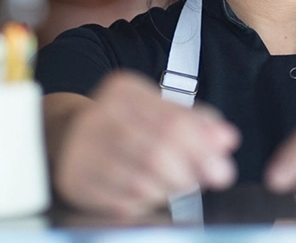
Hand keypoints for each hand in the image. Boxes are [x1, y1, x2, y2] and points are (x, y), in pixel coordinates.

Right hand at [50, 71, 240, 216]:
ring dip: (166, 190)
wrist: (69, 135)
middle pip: (157, 152)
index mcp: (124, 91)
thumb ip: (197, 123)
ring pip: (140, 181)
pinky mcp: (74, 179)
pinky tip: (145, 193)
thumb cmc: (126, 124)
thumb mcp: (160, 111)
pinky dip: (143, 204)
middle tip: (199, 181)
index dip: (203, 149)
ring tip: (170, 184)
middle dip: (187, 173)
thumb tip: (226, 139)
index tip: (222, 169)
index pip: (173, 121)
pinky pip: (121, 202)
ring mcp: (81, 148)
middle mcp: (98, 114)